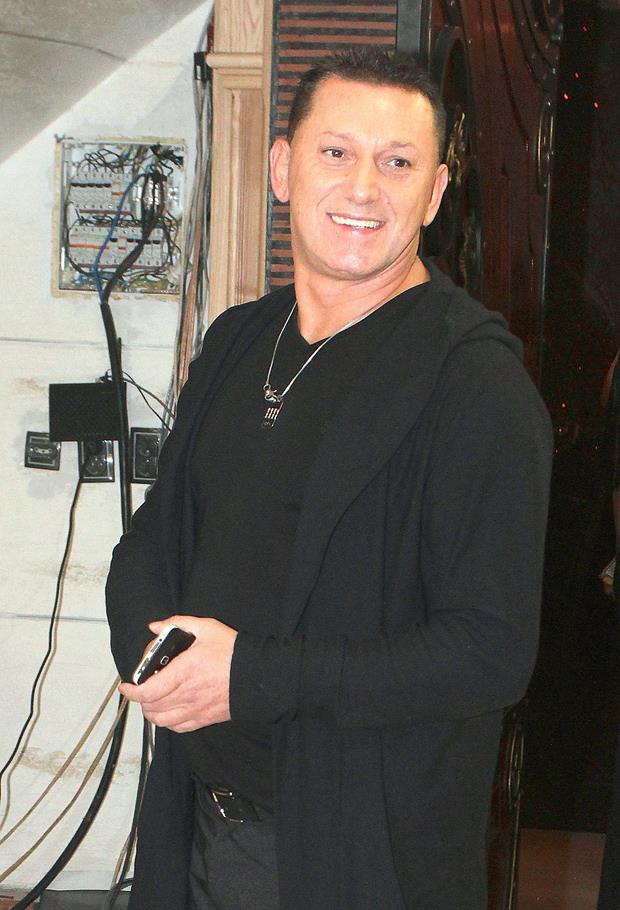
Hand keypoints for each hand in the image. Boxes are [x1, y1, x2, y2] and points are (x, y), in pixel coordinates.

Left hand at [119, 615, 237, 732]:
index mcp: (184, 671)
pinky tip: (169, 711)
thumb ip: (177, 623)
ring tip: (152, 700)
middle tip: (141, 688)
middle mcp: (187, 694)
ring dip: (152, 711)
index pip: (147, 691)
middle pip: (151, 707)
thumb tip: (156, 626)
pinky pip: (177, 727)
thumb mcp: (206, 628)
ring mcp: (195, 709)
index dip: (131, 691)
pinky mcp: (204, 719)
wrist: (258, 675)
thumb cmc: (234, 652)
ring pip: (161, 720)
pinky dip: (167, 722)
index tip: (125, 686)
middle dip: (140, 699)